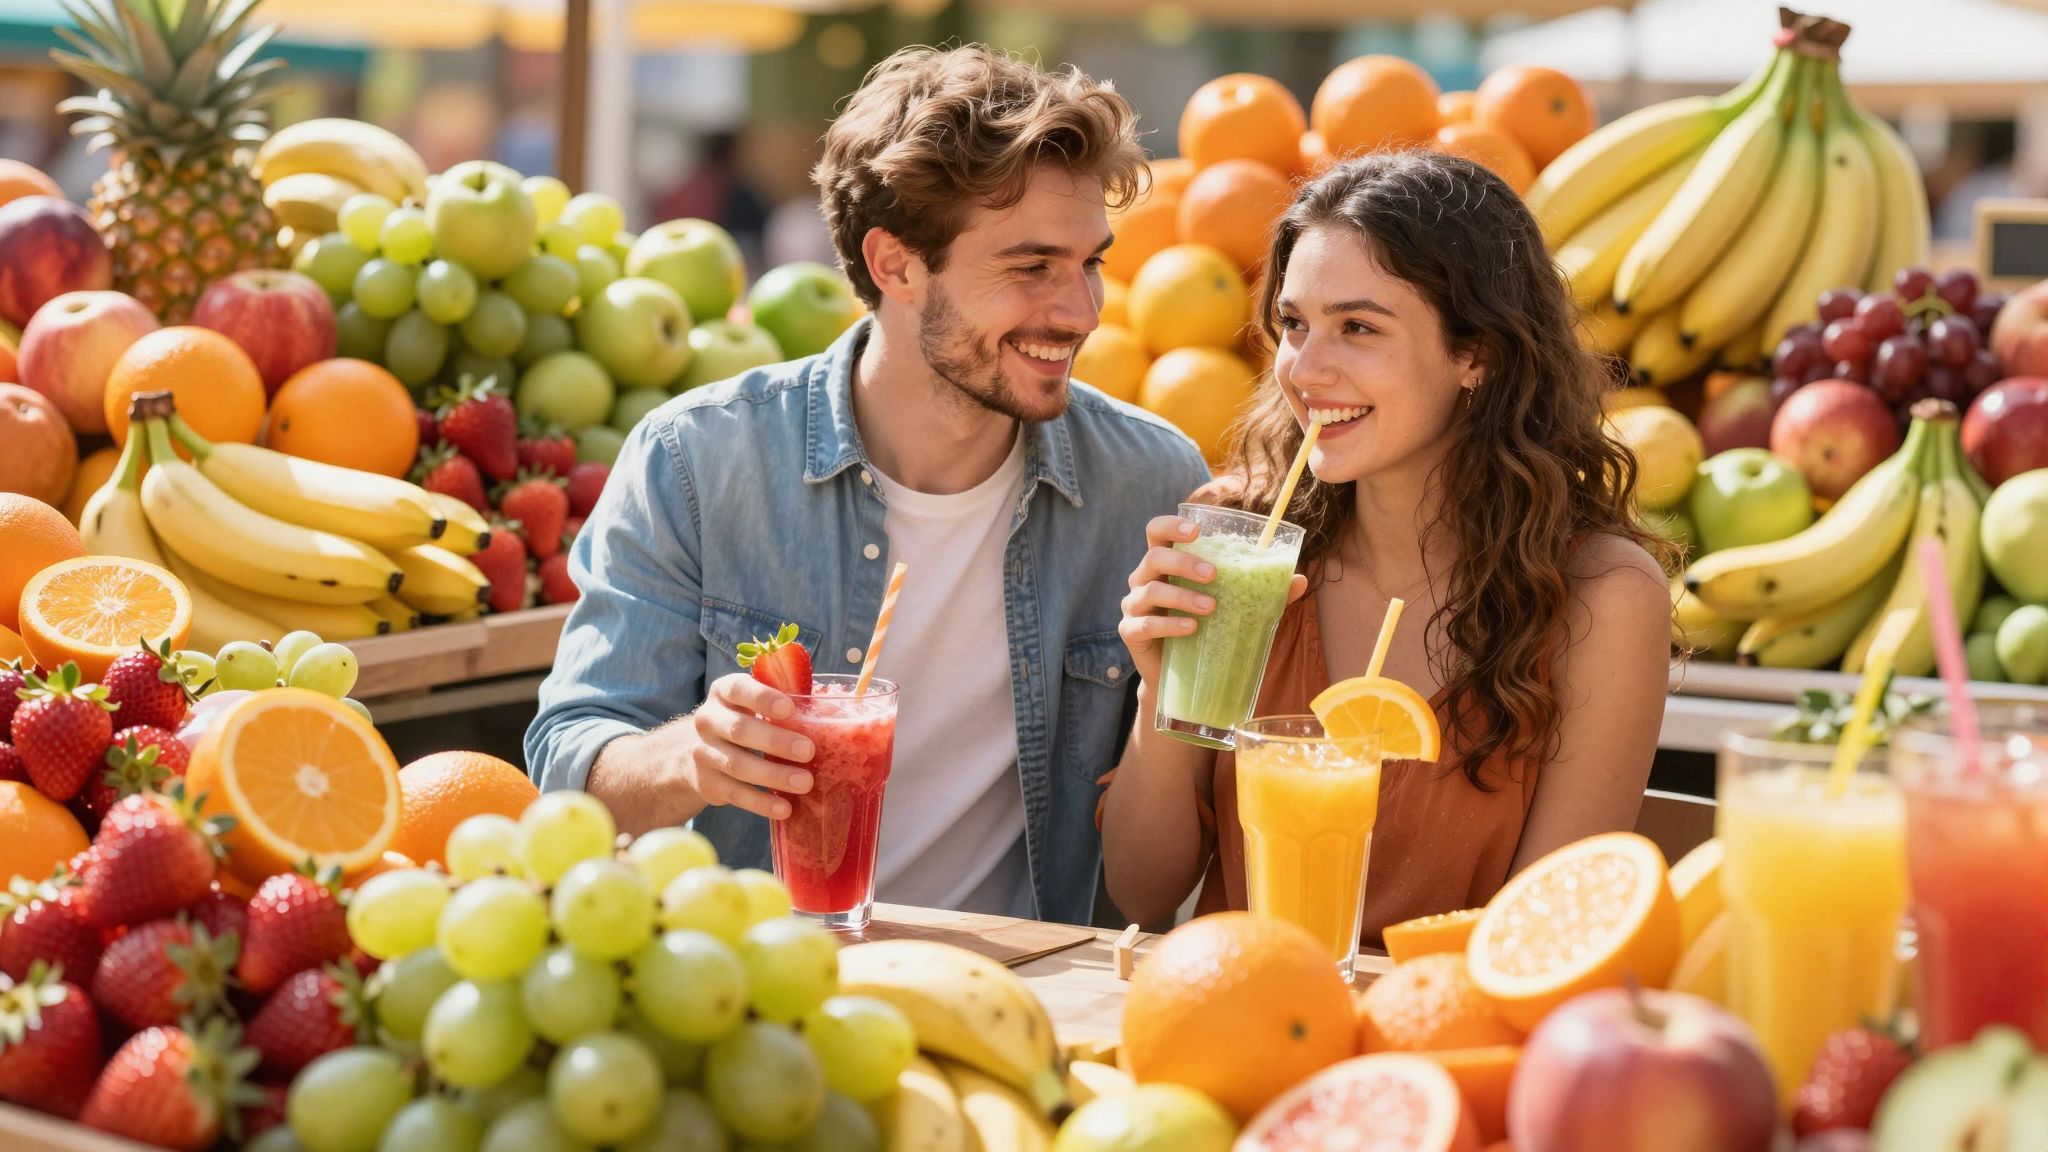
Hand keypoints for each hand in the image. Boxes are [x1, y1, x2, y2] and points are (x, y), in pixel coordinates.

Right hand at [589, 673, 817, 829]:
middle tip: (808, 751)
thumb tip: (834, 703)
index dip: (762, 698)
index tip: (789, 708)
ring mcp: (703, 752)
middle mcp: (708, 720)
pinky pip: (734, 794)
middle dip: (775, 741)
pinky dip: (761, 803)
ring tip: (805, 783)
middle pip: (739, 730)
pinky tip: (784, 808)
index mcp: (724, 692)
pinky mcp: (706, 782)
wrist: (701, 752)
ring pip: (737, 765)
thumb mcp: (755, 704)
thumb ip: (784, 701)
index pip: (738, 688)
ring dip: (773, 775)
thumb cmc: (746, 720)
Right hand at [1117, 514, 1309, 687]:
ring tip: (1211, 608)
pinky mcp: (1131, 634)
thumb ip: (1263, 592)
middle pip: (1153, 557)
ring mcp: (1134, 606)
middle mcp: (1144, 579)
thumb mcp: (1236, 608)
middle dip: (1183, 563)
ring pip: (1149, 590)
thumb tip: (1300, 579)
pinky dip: (1168, 625)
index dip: (1170, 525)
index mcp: (1166, 564)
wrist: (1184, 680)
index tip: (1196, 531)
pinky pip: (1144, 625)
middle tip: (1214, 575)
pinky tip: (1190, 629)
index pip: (1156, 531)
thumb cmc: (1208, 631)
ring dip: (1181, 597)